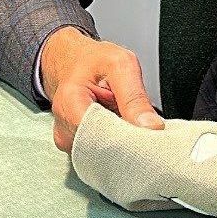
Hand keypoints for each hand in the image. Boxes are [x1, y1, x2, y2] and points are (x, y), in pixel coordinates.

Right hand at [42, 27, 162, 151]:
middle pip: (103, 152)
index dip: (128, 138)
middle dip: (128, 143)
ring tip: (129, 121)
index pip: (102, 138)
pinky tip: (121, 128)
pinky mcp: (76, 149)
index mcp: (70, 105)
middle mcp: (64, 131)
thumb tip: (152, 127)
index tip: (148, 131)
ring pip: (104, 156)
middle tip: (145, 126)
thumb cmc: (93, 61)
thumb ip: (134, 97)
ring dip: (123, 143)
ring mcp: (69, 143)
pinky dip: (115, 144)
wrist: (72, 63)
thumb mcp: (120, 65)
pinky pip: (101, 155)